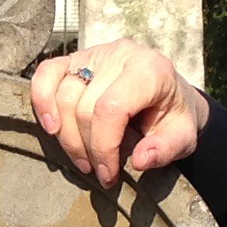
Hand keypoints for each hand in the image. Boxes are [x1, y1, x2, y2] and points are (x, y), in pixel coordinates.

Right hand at [27, 40, 208, 187]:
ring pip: (61, 96)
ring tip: (82, 159)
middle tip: (97, 172)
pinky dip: (42, 102)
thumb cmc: (174, 116)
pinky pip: (46, 74)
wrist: (169, 95)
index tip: (108, 174)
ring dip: (66, 136)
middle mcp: (120, 54)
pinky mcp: (76, 58)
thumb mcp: (184, 137)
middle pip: (83, 106)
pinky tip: (51, 128)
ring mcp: (94, 53)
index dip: (103, 146)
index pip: (110, 108)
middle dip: (86, 148)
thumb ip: (167, 149)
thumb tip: (140, 161)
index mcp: (150, 70)